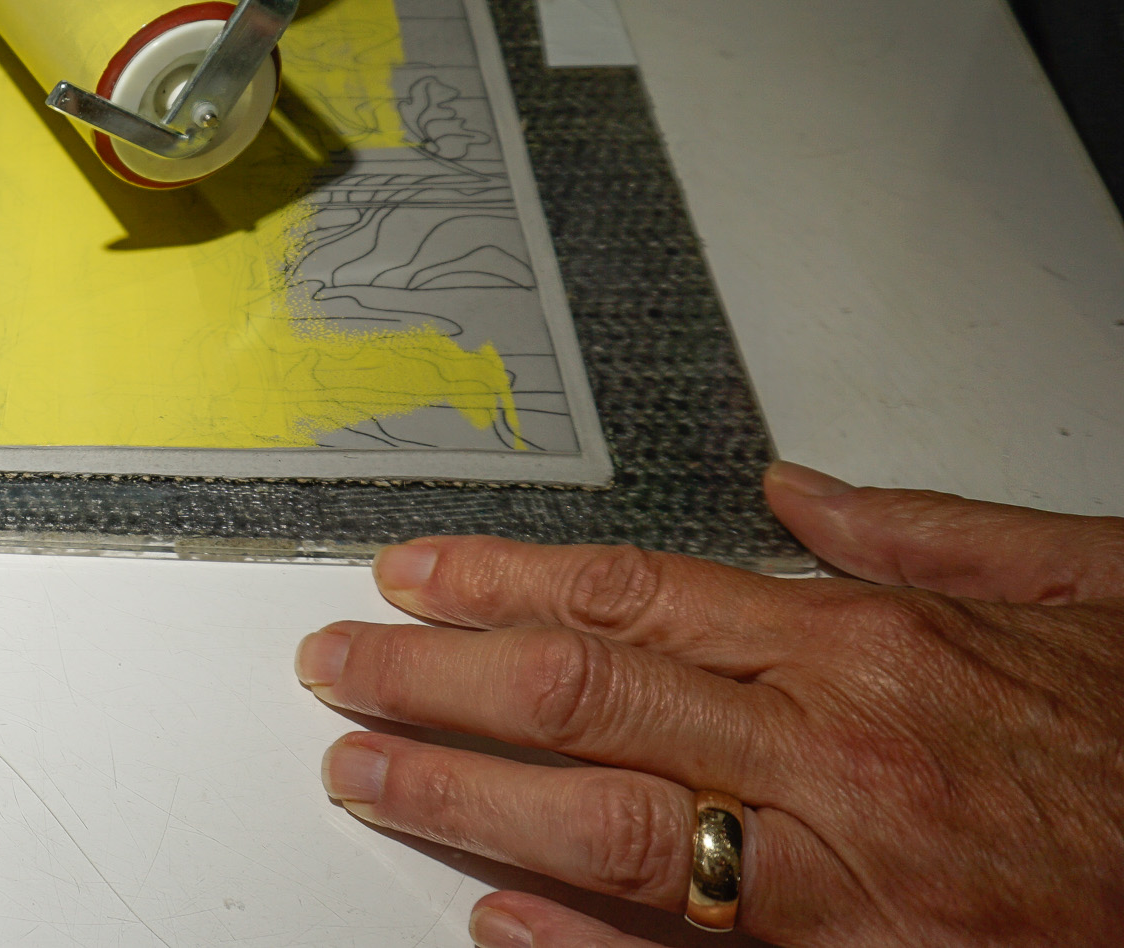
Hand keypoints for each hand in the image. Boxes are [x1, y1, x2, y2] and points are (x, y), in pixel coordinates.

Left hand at [294, 463, 1123, 945]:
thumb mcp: (1072, 585)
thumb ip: (919, 530)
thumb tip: (796, 489)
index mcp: (867, 644)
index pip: (626, 591)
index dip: (496, 579)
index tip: (409, 574)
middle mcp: (835, 754)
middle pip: (583, 694)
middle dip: (437, 678)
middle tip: (340, 667)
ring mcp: (841, 885)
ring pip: (610, 825)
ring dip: (466, 798)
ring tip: (365, 774)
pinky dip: (580, 946)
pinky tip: (491, 920)